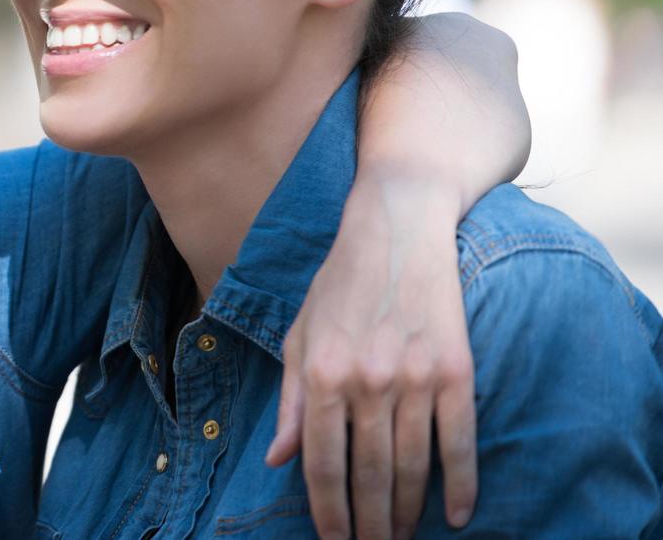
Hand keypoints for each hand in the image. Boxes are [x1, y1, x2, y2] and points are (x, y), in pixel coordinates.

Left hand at [267, 170, 476, 539]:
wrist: (398, 230)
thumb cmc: (340, 284)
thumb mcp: (300, 335)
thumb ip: (290, 400)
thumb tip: (277, 458)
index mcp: (321, 373)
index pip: (321, 461)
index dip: (327, 509)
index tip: (334, 539)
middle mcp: (366, 381)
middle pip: (369, 473)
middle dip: (369, 523)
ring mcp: (413, 377)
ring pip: (412, 466)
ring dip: (408, 512)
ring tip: (401, 538)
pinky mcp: (455, 371)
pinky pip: (460, 441)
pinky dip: (460, 484)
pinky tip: (455, 515)